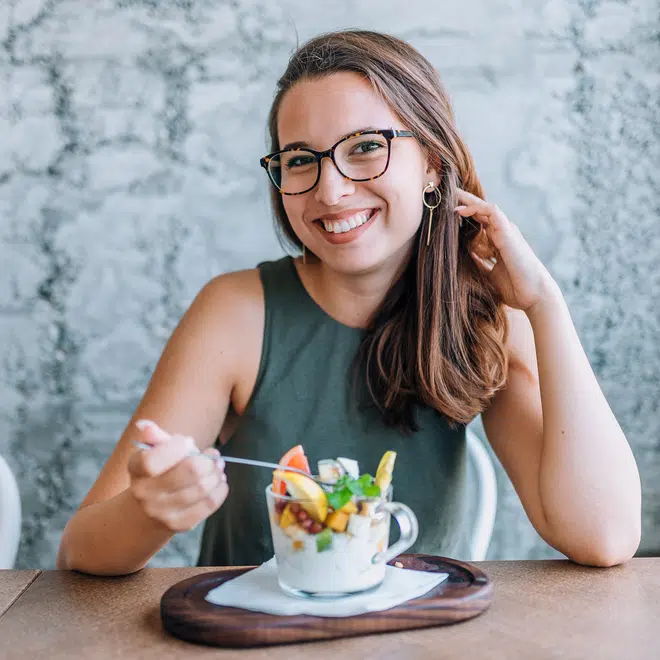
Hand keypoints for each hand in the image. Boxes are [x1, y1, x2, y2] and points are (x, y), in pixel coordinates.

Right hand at [128, 419, 228, 532]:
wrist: (149, 510)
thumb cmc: (159, 472)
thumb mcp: (154, 452)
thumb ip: (155, 437)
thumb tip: (144, 426)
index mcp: (137, 468)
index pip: (154, 458)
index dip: (177, 446)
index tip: (187, 443)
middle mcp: (144, 493)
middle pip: (190, 470)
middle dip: (208, 460)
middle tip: (214, 455)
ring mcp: (160, 511)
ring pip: (202, 487)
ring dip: (216, 474)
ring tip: (218, 467)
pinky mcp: (178, 525)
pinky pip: (209, 504)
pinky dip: (220, 490)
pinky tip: (219, 483)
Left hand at [455, 189, 557, 311]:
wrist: (533, 295)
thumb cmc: (515, 287)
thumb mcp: (489, 273)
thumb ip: (479, 262)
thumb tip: (466, 256)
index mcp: (498, 241)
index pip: (479, 222)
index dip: (465, 215)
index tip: (446, 211)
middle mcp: (503, 233)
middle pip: (481, 211)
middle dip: (464, 201)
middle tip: (446, 193)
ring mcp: (506, 231)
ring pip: (485, 207)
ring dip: (467, 200)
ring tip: (450, 194)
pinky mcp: (508, 232)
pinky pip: (492, 212)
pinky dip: (476, 208)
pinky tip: (460, 210)